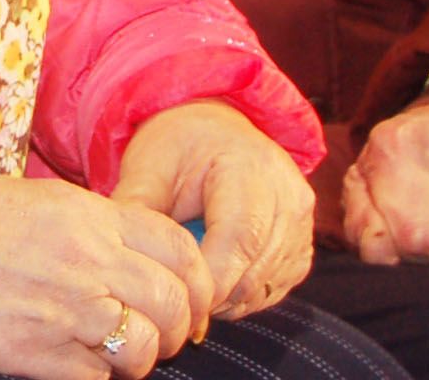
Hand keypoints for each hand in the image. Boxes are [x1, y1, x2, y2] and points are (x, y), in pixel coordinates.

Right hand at [0, 173, 214, 378]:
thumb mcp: (35, 201)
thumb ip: (91, 227)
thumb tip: (134, 260)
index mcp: (88, 215)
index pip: (179, 248)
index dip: (196, 281)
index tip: (190, 299)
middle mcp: (88, 259)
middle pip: (175, 303)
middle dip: (178, 328)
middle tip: (160, 335)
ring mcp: (65, 308)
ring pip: (144, 348)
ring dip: (137, 358)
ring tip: (114, 355)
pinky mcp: (37, 353)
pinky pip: (97, 378)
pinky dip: (95, 377)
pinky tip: (74, 363)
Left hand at [109, 101, 314, 318]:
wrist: (213, 131)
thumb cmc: (177, 146)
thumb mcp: (148, 166)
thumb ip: (136, 209)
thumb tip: (126, 258)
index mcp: (251, 167)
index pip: (238, 239)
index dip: (206, 277)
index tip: (171, 291)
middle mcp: (288, 195)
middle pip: (253, 269)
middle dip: (210, 293)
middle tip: (173, 294)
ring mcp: (302, 223)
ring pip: (265, 286)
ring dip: (224, 298)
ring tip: (189, 280)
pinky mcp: (303, 246)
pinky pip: (274, 288)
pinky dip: (241, 295)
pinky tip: (213, 277)